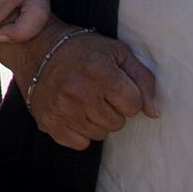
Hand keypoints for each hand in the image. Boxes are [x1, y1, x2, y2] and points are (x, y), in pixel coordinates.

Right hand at [21, 27, 157, 150]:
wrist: (38, 48)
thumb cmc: (84, 50)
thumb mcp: (118, 53)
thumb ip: (143, 80)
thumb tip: (154, 112)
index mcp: (99, 71)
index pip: (133, 105)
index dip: (128, 96)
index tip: (115, 85)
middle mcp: (80, 92)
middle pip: (118, 123)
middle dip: (113, 109)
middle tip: (98, 91)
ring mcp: (63, 109)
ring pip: (100, 134)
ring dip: (97, 120)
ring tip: (85, 100)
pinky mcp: (49, 122)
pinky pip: (80, 143)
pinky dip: (80, 131)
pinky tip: (73, 111)